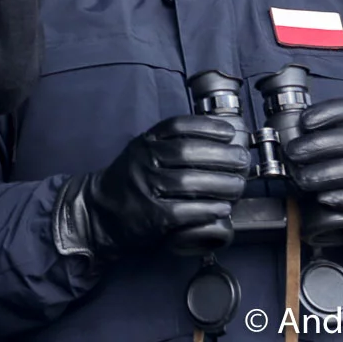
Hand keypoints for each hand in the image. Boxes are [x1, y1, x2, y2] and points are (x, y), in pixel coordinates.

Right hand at [53, 115, 249, 262]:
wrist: (100, 214)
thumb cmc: (130, 182)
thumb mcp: (143, 152)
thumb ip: (170, 144)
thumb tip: (218, 141)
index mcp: (145, 143)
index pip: (178, 126)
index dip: (207, 127)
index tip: (229, 133)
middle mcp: (144, 161)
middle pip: (188, 152)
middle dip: (222, 156)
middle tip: (242, 161)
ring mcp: (146, 188)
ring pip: (190, 182)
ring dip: (221, 184)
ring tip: (238, 186)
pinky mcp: (152, 216)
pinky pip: (186, 211)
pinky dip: (208, 208)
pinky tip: (222, 208)